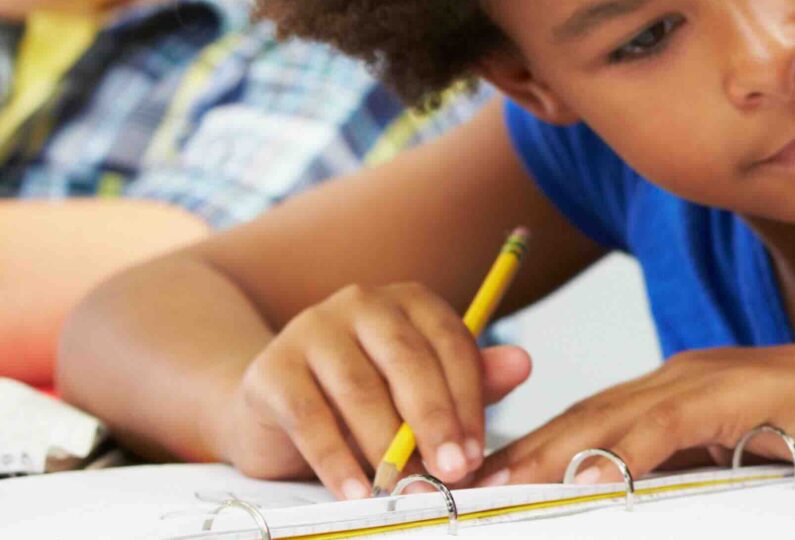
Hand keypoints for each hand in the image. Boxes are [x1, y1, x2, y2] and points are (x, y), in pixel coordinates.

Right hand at [212, 282, 532, 497]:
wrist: (274, 408)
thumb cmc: (365, 398)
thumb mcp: (422, 389)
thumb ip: (471, 380)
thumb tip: (523, 364)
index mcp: (409, 302)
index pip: (451, 344)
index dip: (468, 401)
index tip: (477, 452)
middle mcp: (361, 304)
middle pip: (408, 362)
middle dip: (435, 421)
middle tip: (454, 472)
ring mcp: (312, 331)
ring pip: (360, 391)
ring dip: (388, 448)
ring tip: (408, 489)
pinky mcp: (271, 370)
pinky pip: (310, 419)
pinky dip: (337, 462)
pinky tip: (358, 493)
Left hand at [473, 338, 794, 504]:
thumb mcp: (738, 457)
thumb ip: (686, 471)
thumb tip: (630, 504)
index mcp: (675, 389)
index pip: (584, 423)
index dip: (527, 452)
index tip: (475, 486)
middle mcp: (679, 375)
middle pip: (579, 418)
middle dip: (515, 453)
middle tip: (454, 489)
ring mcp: (705, 379)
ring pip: (607, 419)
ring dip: (547, 454)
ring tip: (493, 487)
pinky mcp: (735, 394)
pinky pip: (663, 426)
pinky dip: (617, 450)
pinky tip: (582, 474)